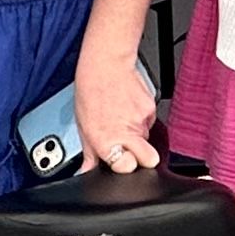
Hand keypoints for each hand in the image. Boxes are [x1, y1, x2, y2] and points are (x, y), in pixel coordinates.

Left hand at [72, 55, 160, 177]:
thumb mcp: (83, 125)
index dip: (125, 166)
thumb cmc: (90, 91)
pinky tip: (127, 108)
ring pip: (147, 139)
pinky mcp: (152, 108)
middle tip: (130, 149)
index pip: (128, 168)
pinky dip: (140, 119)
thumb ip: (89, 152)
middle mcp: (128, 132)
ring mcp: (142, 120)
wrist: (106, 64)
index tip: (120, 161)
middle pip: (150, 160)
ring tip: (122, 119)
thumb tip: (86, 171)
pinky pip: (149, 122)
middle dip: (143, 158)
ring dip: (136, 134)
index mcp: (107, 140)